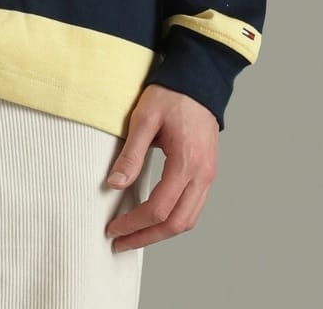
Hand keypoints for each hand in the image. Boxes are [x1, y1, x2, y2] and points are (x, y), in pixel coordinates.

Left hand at [104, 84, 218, 252]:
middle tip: (121, 242)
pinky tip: (155, 217)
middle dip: (147, 237)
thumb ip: (131, 153)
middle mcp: (203, 174)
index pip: (159, 208)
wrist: (198, 79)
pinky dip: (174, 219)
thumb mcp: (144, 119)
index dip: (134, 224)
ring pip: (189, 219)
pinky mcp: (208, 171)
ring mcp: (209, 175)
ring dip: (162, 232)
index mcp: (186, 162)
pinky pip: (194, 207)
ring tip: (136, 235)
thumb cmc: (171, 94)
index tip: (113, 229)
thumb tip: (115, 184)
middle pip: (177, 223)